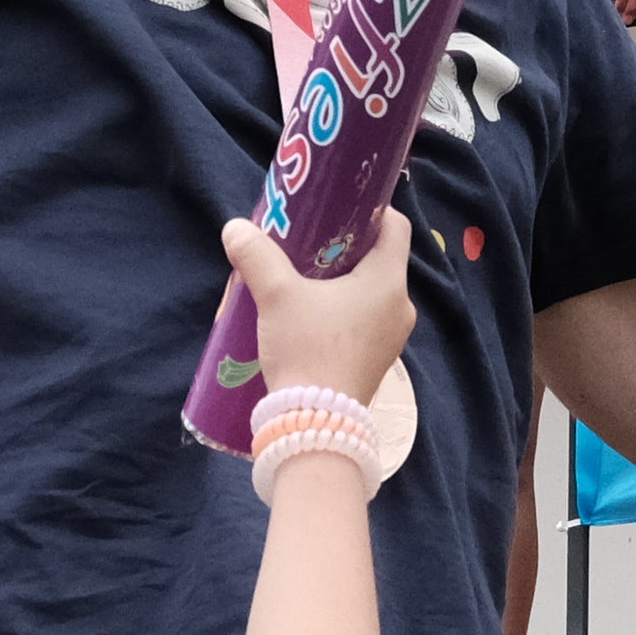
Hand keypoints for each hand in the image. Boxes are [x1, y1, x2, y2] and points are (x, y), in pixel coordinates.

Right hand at [224, 211, 419, 412]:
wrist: (316, 426)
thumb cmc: (307, 351)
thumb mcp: (277, 297)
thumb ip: (257, 257)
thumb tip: (235, 228)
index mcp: (388, 281)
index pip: (396, 227)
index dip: (370, 210)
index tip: (337, 209)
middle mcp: (400, 306)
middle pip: (380, 260)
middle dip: (345, 247)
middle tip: (309, 240)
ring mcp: (392, 337)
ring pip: (371, 292)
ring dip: (343, 281)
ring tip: (304, 277)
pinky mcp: (377, 360)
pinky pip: (366, 320)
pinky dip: (344, 310)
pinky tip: (310, 314)